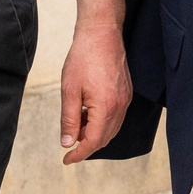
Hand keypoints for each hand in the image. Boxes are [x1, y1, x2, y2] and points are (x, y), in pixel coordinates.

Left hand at [57, 19, 132, 163]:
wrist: (101, 34)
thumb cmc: (83, 58)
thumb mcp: (69, 90)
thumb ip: (69, 119)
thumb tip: (68, 142)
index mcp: (106, 106)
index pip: (94, 141)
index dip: (79, 154)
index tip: (66, 159)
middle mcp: (120, 105)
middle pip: (105, 137)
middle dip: (87, 145)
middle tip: (69, 145)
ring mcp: (126, 98)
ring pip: (112, 128)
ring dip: (95, 134)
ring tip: (76, 128)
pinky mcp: (126, 92)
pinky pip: (116, 116)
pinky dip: (102, 122)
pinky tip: (88, 115)